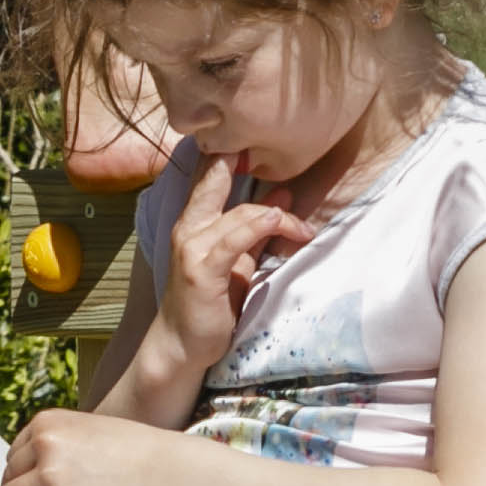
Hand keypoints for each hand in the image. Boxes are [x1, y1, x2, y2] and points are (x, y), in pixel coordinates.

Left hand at [0, 405, 186, 485]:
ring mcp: (50, 477)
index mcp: (47, 423)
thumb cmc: (131, 451)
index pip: (15, 452)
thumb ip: (56, 443)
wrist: (159, 472)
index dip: (14, 473)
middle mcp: (44, 446)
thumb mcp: (86, 430)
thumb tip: (31, 470)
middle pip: (9, 477)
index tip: (13, 485)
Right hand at [145, 149, 311, 377]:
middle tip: (271, 145)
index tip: (258, 138)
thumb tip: (285, 193)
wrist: (182, 347)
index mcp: (195, 222)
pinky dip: (260, 226)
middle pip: (215, 180)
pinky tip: (280, 222)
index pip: (209, 176)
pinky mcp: (200, 268)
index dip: (229, 153)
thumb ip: (256, 229)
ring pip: (239, 213)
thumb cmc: (210, 305)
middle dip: (239, 158)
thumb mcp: (237, 261)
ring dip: (277, 214)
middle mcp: (189, 228)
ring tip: (303, 229)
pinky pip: (234, 239)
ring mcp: (191, 247)